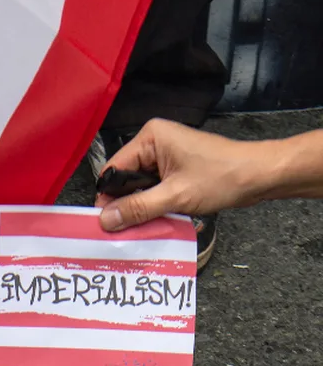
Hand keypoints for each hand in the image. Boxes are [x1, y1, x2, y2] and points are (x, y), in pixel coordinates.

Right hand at [95, 119, 265, 231]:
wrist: (261, 175)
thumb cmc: (222, 177)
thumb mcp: (175, 196)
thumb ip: (137, 208)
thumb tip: (104, 220)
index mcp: (150, 137)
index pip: (114, 169)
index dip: (109, 197)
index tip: (107, 222)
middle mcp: (154, 141)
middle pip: (125, 178)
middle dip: (127, 203)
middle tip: (125, 229)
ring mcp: (165, 154)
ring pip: (139, 185)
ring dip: (142, 205)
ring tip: (144, 224)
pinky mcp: (175, 166)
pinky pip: (154, 187)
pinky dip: (154, 203)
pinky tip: (157, 216)